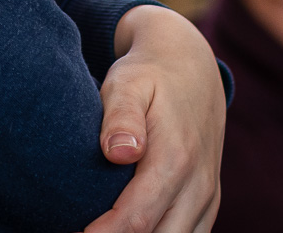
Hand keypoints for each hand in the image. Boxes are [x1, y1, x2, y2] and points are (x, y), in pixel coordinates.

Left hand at [84, 5, 225, 232]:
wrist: (192, 66)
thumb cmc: (149, 75)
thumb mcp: (128, 83)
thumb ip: (121, 117)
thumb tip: (118, 153)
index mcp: (176, 159)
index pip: (136, 219)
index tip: (73, 232)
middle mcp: (198, 185)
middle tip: (79, 230)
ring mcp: (207, 196)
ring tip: (104, 228)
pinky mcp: (209, 201)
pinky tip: (129, 230)